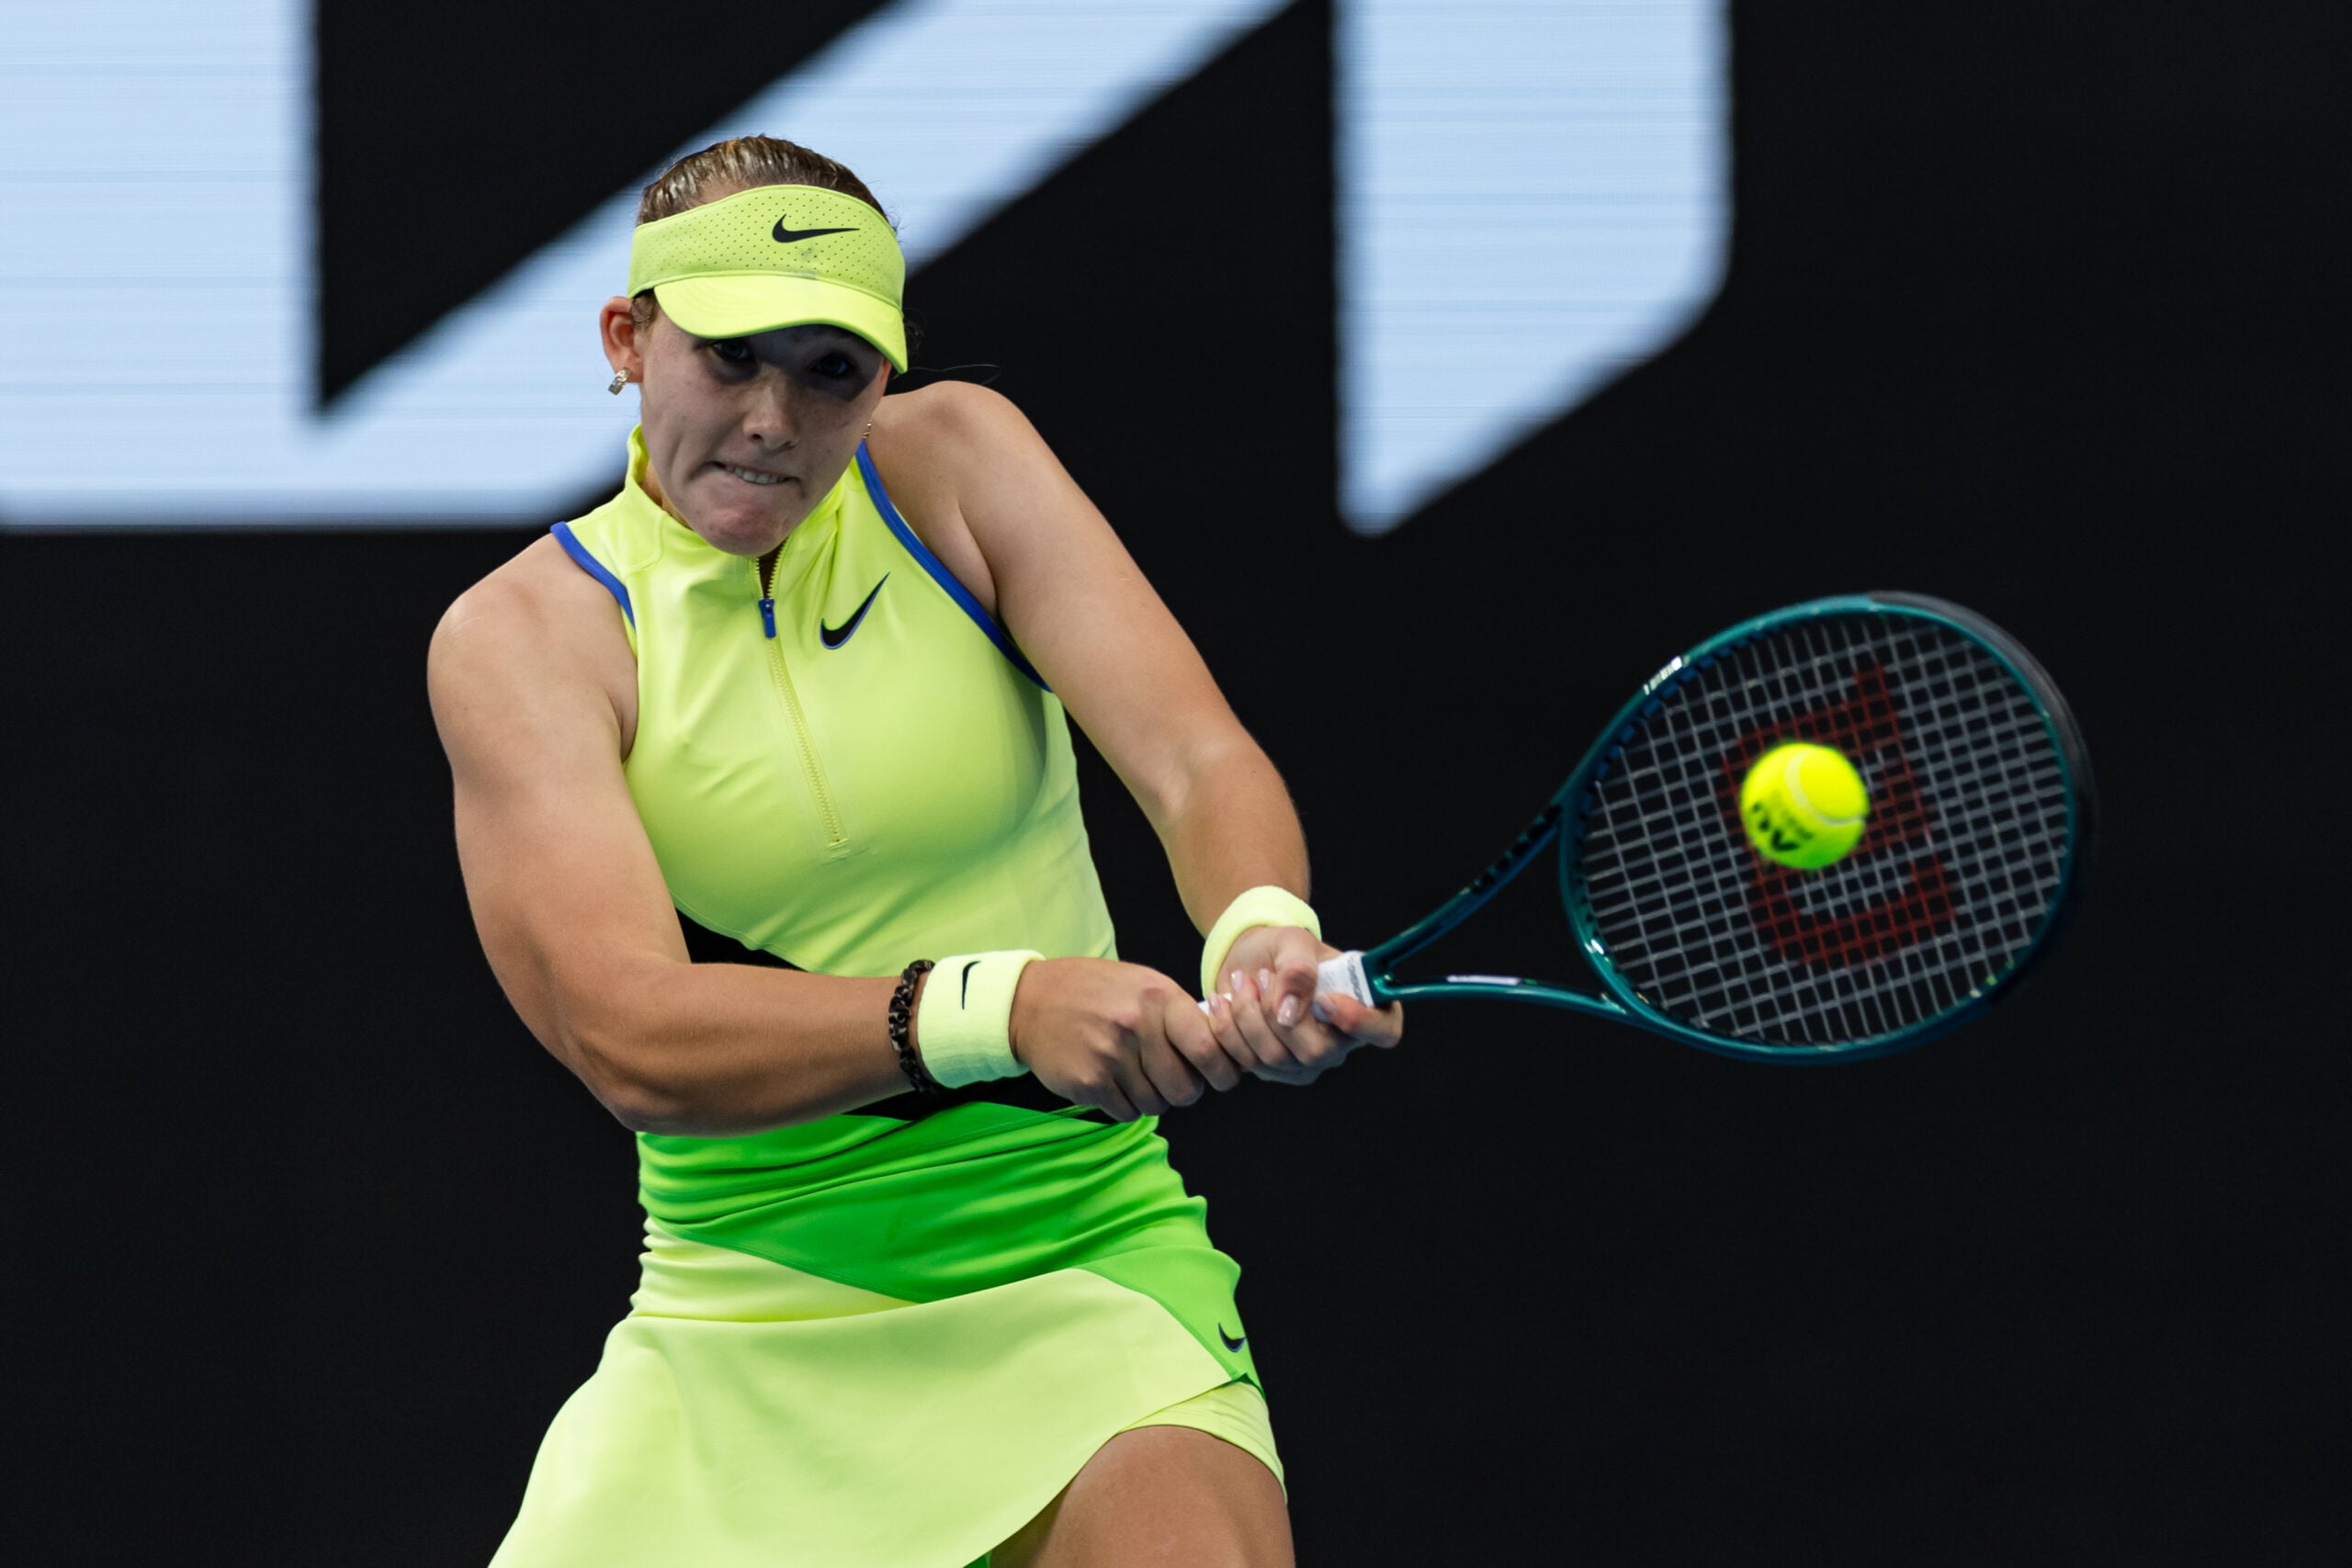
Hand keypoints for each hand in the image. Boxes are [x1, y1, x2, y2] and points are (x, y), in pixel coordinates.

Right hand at [1006, 957, 1255, 1120]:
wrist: (1029, 1001)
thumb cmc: (1094, 992)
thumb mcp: (1142, 984)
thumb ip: (1180, 1013)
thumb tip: (1224, 1049)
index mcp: (1158, 997)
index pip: (1208, 1048)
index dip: (1222, 1071)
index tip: (1220, 1077)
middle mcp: (1136, 1025)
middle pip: (1185, 1088)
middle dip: (1183, 1090)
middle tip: (1169, 1078)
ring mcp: (1111, 1055)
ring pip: (1157, 1105)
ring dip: (1151, 1098)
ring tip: (1134, 1074)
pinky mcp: (1088, 1082)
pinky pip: (1126, 1113)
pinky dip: (1125, 1105)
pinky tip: (1112, 1082)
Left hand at [1205, 925, 1404, 1086]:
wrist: (1248, 962)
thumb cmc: (1283, 950)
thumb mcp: (1293, 942)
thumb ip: (1298, 968)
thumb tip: (1290, 1010)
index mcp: (1363, 1006)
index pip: (1384, 1031)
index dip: (1360, 1021)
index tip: (1326, 997)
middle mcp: (1340, 1043)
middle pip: (1316, 1053)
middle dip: (1275, 1012)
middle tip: (1261, 976)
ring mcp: (1305, 1063)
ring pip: (1274, 1058)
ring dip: (1246, 1014)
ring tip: (1240, 981)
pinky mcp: (1272, 1071)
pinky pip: (1246, 1062)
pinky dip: (1227, 1028)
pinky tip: (1222, 1002)